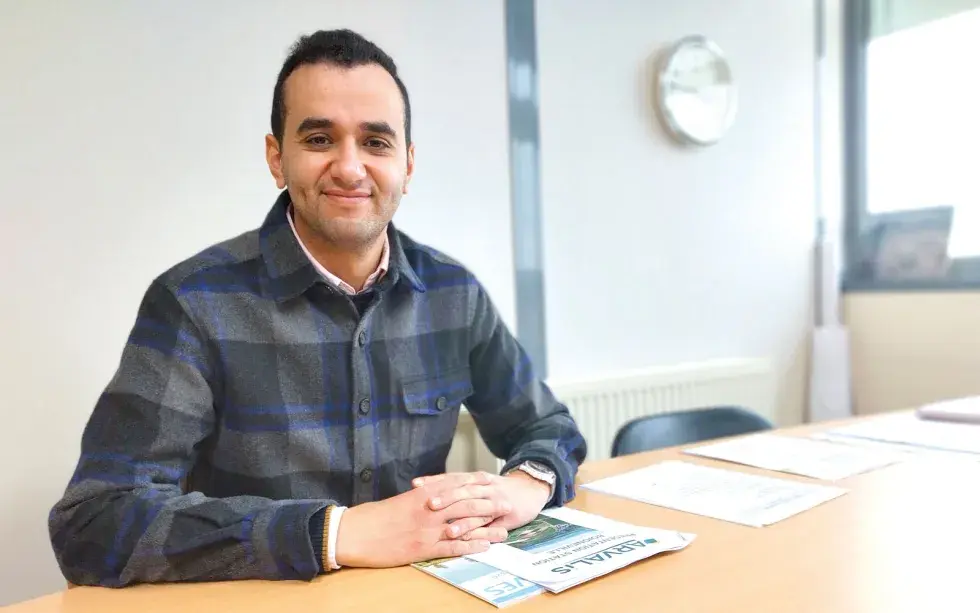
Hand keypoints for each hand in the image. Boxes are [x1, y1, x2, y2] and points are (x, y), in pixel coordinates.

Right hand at [334, 472, 510, 567]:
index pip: (458, 486)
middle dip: (490, 505)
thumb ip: (422, 497)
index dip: (479, 487)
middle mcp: (430, 509)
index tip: (494, 486)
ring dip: (487, 528)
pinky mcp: (424, 548)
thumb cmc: (376, 516)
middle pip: (468, 504)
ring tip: (504, 529)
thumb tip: (437, 496)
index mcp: (424, 493)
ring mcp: (428, 529)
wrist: (356, 532)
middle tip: (508, 507)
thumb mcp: (402, 500)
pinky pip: (453, 547)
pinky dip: (471, 547)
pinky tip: (484, 547)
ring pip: (465, 525)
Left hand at [413, 470, 550, 532]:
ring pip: (472, 504)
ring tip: (440, 522)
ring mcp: (493, 498)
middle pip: (460, 489)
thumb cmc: (499, 490)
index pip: (451, 477)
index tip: (415, 484)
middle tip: (426, 502)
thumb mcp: (480, 485)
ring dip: (457, 514)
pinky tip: (459, 534)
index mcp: (474, 479)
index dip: (434, 480)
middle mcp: (483, 486)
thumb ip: (460, 489)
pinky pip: (485, 520)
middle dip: (443, 495)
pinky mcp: (502, 513)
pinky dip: (472, 527)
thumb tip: (429, 493)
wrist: (530, 489)